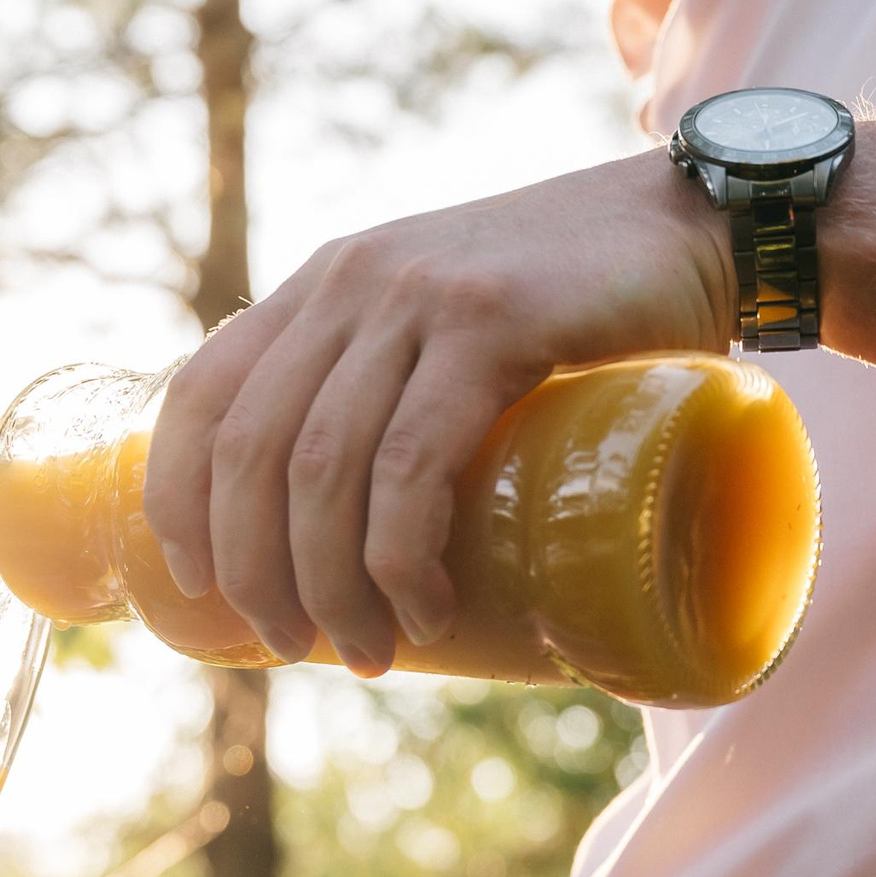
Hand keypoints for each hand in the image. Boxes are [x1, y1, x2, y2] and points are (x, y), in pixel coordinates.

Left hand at [146, 148, 732, 673]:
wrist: (698, 224)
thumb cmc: (582, 306)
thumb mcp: (457, 321)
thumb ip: (403, 382)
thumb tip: (355, 532)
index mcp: (326, 284)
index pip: (201, 393)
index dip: (176, 498)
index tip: (199, 584)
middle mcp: (352, 282)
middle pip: (250, 451)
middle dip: (255, 571)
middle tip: (292, 647)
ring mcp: (418, 297)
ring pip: (322, 469)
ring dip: (328, 585)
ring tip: (365, 652)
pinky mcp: (492, 321)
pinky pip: (411, 460)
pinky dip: (400, 555)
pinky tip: (421, 606)